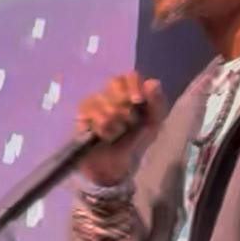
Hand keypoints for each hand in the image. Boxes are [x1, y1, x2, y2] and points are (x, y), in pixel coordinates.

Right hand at [76, 72, 165, 186]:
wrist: (116, 164)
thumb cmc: (135, 141)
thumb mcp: (153, 124)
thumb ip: (157, 103)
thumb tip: (152, 83)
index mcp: (129, 90)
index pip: (130, 76)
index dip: (134, 86)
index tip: (138, 101)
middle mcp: (110, 92)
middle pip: (114, 85)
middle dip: (126, 108)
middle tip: (129, 123)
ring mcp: (94, 101)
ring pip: (104, 102)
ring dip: (115, 123)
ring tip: (117, 134)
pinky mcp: (82, 114)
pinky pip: (91, 113)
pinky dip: (102, 127)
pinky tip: (104, 136)